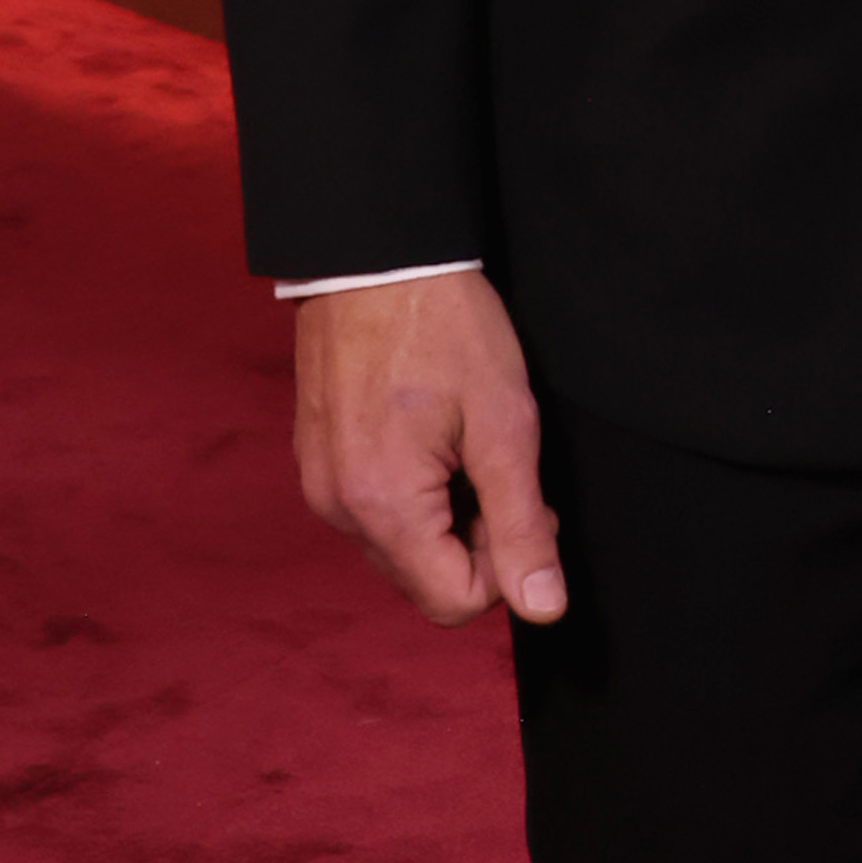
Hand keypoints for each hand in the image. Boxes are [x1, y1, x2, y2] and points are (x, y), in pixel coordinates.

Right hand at [292, 273, 565, 628]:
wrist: (374, 255)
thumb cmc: (443, 326)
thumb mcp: (504, 425)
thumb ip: (523, 525)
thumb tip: (544, 607)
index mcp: (382, 507)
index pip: (454, 602)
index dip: (505, 566)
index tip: (523, 502)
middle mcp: (337, 509)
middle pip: (423, 579)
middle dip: (474, 540)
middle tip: (496, 465)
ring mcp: (320, 484)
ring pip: (400, 547)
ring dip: (444, 516)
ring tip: (462, 443)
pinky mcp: (317, 461)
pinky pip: (373, 511)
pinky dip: (412, 493)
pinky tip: (430, 435)